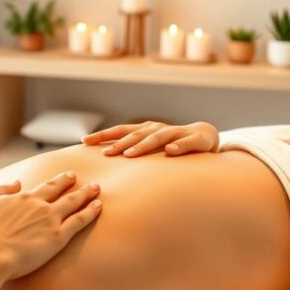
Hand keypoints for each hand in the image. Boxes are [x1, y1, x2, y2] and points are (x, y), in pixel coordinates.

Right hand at [0, 172, 102, 279]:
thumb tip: (16, 182)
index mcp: (22, 198)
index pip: (44, 187)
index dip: (58, 181)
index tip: (68, 175)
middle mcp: (39, 205)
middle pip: (60, 191)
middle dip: (72, 183)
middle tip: (82, 179)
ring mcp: (50, 220)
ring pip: (73, 203)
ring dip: (86, 194)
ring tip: (96, 189)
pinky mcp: (57, 237)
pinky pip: (79, 221)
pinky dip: (90, 212)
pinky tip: (98, 207)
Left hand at [82, 121, 219, 156]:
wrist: (206, 136)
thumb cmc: (172, 145)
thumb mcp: (151, 147)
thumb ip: (132, 150)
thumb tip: (103, 160)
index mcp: (145, 130)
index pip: (120, 131)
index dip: (103, 135)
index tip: (84, 141)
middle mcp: (157, 129)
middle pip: (135, 134)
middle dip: (119, 143)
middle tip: (105, 153)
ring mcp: (176, 133)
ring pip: (157, 138)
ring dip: (143, 145)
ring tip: (130, 154)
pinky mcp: (195, 139)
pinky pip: (185, 143)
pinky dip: (178, 147)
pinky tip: (170, 153)